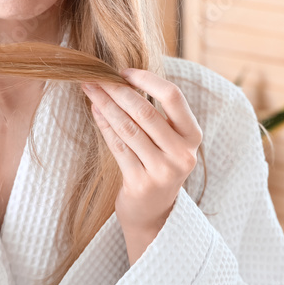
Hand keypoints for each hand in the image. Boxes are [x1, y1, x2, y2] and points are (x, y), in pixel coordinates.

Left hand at [81, 69, 202, 264]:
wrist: (154, 212)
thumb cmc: (158, 165)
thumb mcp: (168, 140)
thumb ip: (156, 113)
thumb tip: (122, 77)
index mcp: (193, 136)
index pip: (173, 97)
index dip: (147, 80)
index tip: (123, 72)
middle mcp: (183, 154)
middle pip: (146, 112)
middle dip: (117, 91)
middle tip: (97, 78)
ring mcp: (163, 171)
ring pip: (129, 129)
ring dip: (106, 106)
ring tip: (90, 90)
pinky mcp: (141, 184)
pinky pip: (118, 148)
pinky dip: (104, 126)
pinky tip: (94, 112)